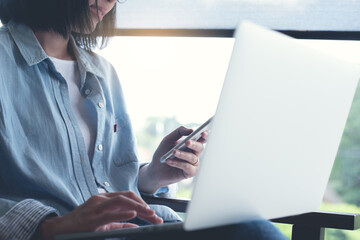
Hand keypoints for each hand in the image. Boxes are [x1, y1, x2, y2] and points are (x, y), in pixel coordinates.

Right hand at [38, 191, 162, 239]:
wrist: (60, 229)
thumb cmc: (82, 226)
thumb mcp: (103, 223)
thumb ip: (119, 224)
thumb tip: (135, 225)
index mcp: (105, 199)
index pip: (128, 197)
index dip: (142, 204)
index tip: (152, 214)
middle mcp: (102, 199)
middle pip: (128, 197)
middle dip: (144, 206)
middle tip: (155, 217)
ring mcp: (97, 207)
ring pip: (122, 202)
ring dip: (138, 208)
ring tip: (149, 215)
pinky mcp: (92, 217)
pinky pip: (110, 214)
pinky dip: (123, 214)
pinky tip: (134, 215)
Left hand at [138, 126, 207, 193]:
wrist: (155, 169)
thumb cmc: (163, 152)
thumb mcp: (168, 139)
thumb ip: (179, 132)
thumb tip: (191, 130)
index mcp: (191, 144)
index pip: (201, 139)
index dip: (204, 135)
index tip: (203, 132)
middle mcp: (194, 153)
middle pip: (200, 147)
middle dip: (194, 144)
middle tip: (187, 142)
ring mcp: (192, 163)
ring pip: (192, 157)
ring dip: (182, 154)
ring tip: (173, 152)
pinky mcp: (190, 173)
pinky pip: (187, 167)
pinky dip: (178, 163)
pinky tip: (169, 161)